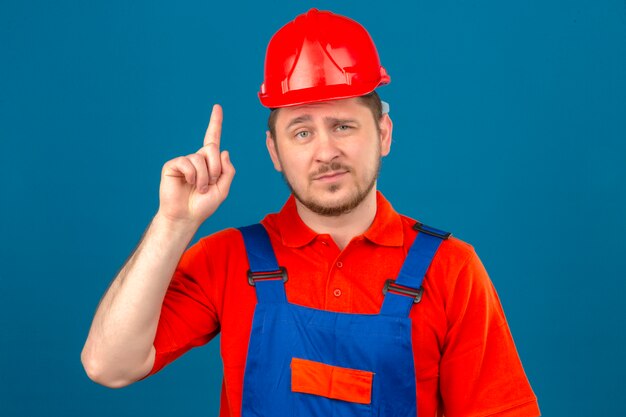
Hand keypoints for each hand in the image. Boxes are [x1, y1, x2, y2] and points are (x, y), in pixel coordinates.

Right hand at [157, 104, 234, 226]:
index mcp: (209, 162)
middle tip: (209, 185)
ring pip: (200, 158)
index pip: (213, 139)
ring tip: (199, 188)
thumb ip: (228, 170)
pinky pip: (187, 162)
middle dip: (215, 169)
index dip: (215, 123)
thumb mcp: (223, 189)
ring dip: (204, 177)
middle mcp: (196, 158)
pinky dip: (192, 175)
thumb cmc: (203, 205)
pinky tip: (189, 183)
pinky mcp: (172, 165)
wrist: (186, 217)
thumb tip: (224, 150)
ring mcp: (184, 161)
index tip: (217, 107)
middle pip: (212, 149)